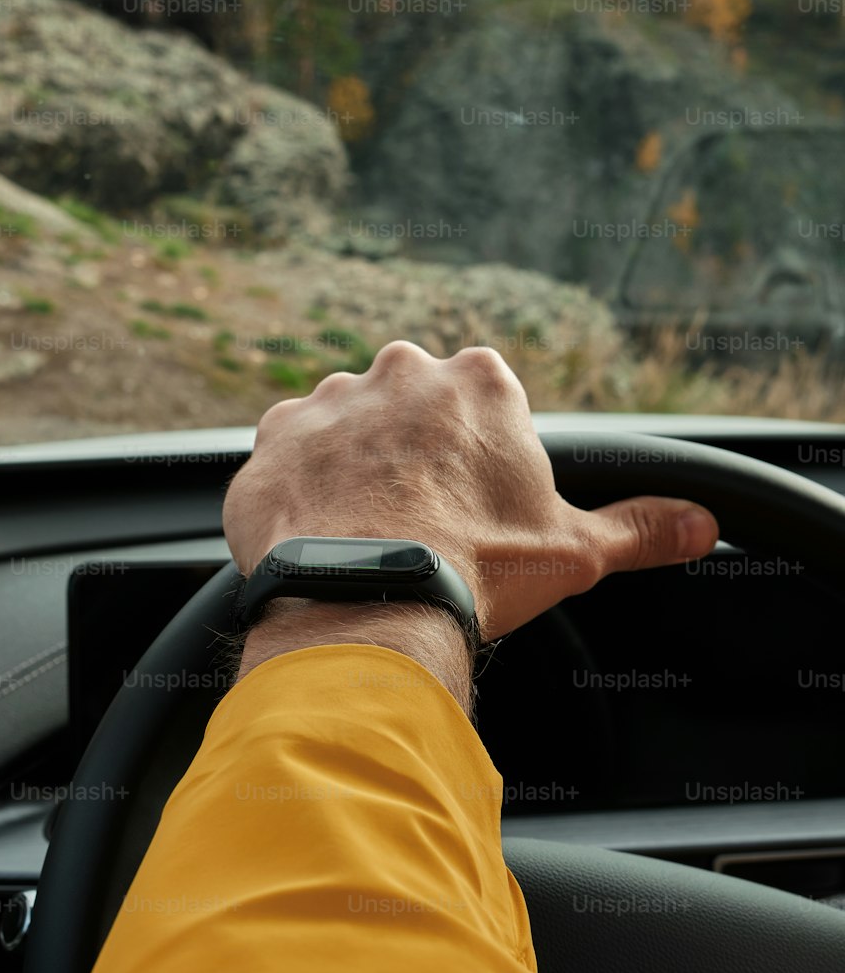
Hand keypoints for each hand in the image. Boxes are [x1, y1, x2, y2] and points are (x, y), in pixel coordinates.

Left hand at [223, 341, 717, 642]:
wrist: (368, 600)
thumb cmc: (475, 568)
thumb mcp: (575, 551)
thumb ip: (640, 528)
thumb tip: (701, 525)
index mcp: (477, 382)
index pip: (482, 404)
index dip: (477, 461)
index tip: (471, 507)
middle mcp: (399, 372)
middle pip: (411, 411)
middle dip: (413, 458)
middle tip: (419, 525)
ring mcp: (329, 402)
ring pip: (347, 430)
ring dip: (354, 471)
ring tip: (365, 537)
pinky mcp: (272, 440)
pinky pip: (288, 457)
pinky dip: (300, 489)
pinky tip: (319, 535)